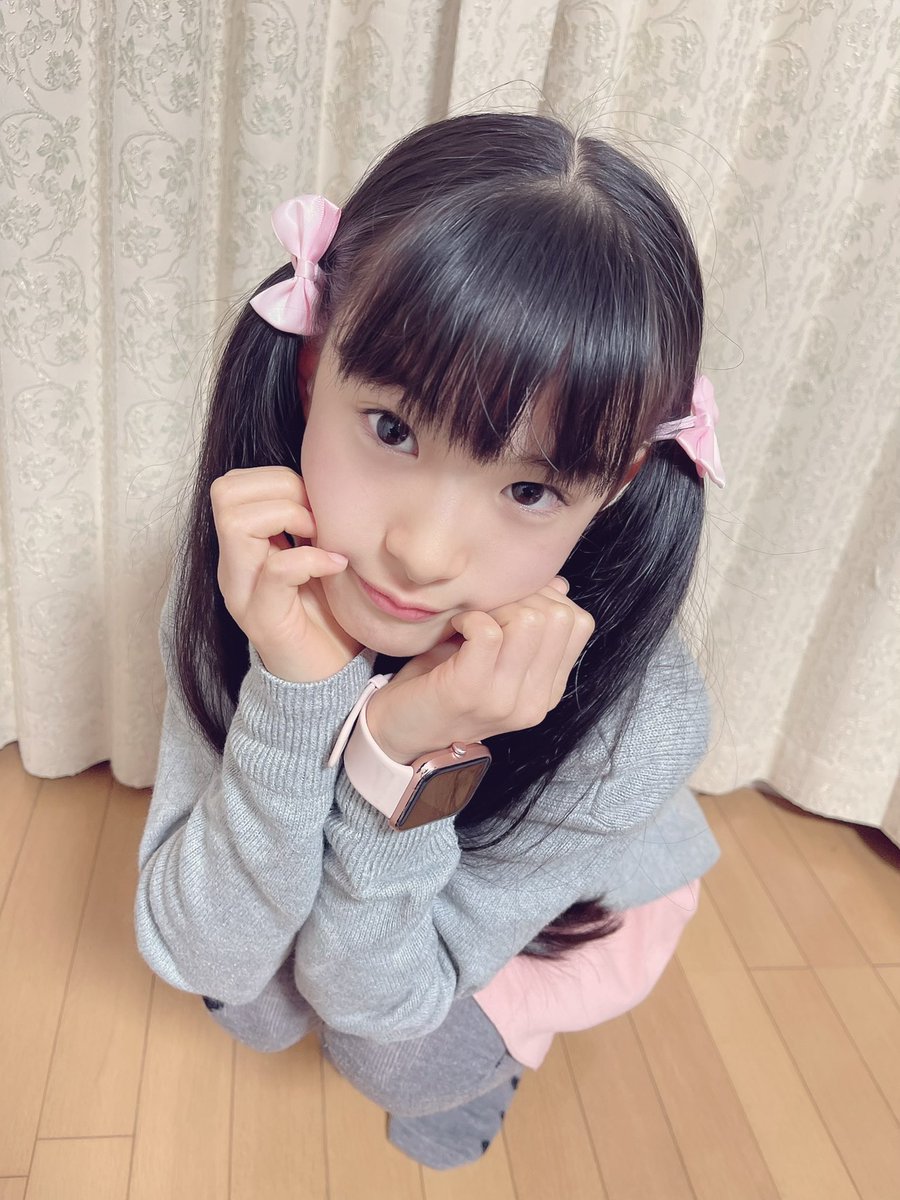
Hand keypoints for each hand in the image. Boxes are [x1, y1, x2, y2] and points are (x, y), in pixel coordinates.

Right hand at [210, 466, 361, 681]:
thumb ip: (308, 522)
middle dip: (281, 491)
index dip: (277, 480)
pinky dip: (311, 559)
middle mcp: (233, 566)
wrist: (326, 680)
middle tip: (317, 521)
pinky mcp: (264, 618)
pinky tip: (336, 565)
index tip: (315, 506)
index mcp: (243, 547)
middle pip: (225, 493)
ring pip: (236, 522)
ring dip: (289, 518)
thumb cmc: (326, 615)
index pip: (232, 485)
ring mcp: (243, 592)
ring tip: (322, 540)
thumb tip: (325, 481)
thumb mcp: (316, 556)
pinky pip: (276, 570)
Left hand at [365, 577, 594, 763]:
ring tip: (473, 618)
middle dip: (522, 598)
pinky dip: (471, 617)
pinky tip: (456, 627)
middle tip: (488, 609)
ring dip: (496, 606)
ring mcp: (503, 700)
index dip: (546, 598)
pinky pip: (488, 632)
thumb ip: (530, 626)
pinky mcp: (468, 692)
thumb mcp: (497, 656)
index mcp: (548, 691)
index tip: (510, 604)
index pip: (578, 623)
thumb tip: (559, 585)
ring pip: (529, 621)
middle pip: (558, 617)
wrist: (397, 732)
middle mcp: (534, 701)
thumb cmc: (445, 684)